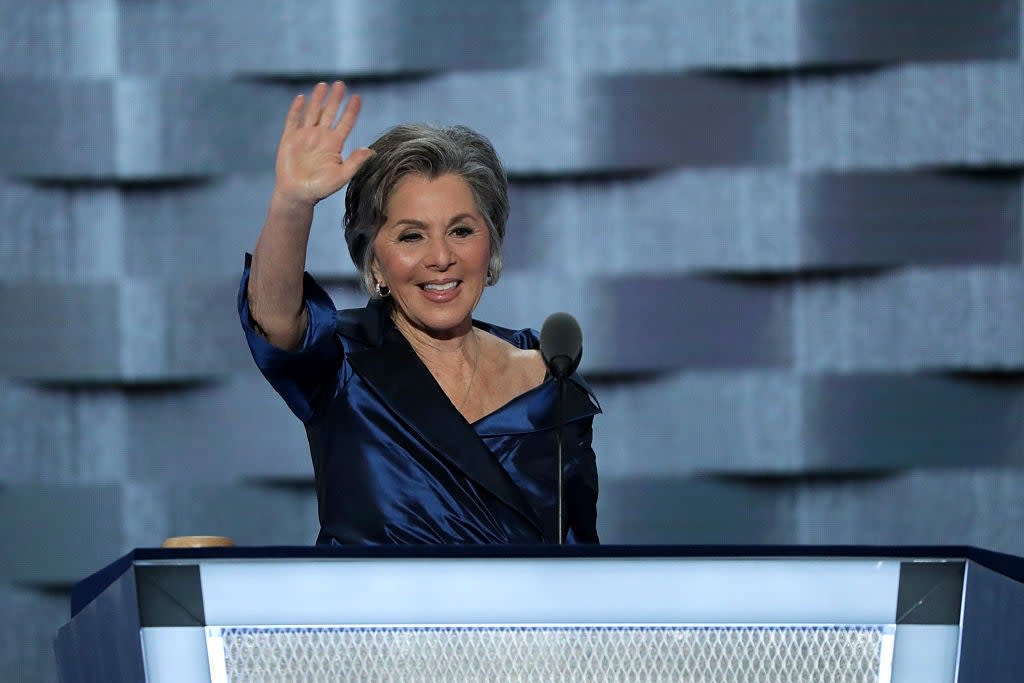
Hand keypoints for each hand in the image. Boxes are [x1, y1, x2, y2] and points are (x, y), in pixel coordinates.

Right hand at [272, 81, 373, 206]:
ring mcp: (305, 136)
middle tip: (341, 84)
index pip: (345, 123)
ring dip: (318, 99)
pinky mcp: (289, 139)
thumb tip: (371, 151)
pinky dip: (297, 109)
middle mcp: (320, 137)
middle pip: (329, 113)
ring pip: (313, 113)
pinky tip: (302, 98)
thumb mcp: (341, 176)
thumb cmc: (320, 189)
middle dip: (335, 99)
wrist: (297, 194)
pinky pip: (293, 121)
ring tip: (323, 85)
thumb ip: (355, 163)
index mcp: (334, 144)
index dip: (351, 110)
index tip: (357, 97)